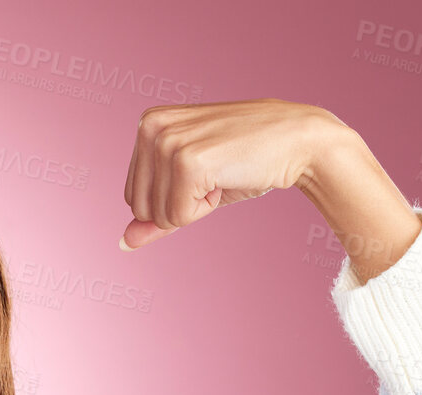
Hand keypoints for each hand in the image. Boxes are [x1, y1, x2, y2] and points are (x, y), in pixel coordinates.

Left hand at [120, 98, 343, 249]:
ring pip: (157, 216)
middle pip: (138, 209)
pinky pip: (179, 217)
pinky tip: (226, 177)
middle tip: (214, 175)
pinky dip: (206, 208)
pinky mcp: (186, 161)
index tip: (204, 172)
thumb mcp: (192, 187)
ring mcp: (167, 142)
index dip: (171, 199)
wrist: (297, 141)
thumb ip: (156, 214)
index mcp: (147, 125)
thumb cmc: (246, 161)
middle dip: (178, 206)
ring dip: (194, 207)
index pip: (132, 197)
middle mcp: (151, 127)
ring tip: (221, 174)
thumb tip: (124, 242)